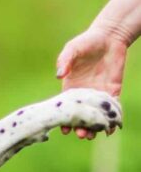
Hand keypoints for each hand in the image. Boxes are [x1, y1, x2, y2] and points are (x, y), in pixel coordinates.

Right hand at [56, 25, 127, 139]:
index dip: (65, 119)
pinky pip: (112, 107)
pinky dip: (112, 118)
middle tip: (81, 134)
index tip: (64, 129)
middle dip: (80, 126)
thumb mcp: (72, 49)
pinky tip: (111, 128)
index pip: (66, 107)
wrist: (109, 36)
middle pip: (81, 115)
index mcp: (69, 87)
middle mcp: (83, 93)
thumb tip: (59, 75)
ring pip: (96, 115)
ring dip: (94, 126)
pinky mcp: (112, 90)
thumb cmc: (87, 42)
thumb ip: (65, 61)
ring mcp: (98, 93)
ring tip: (92, 135)